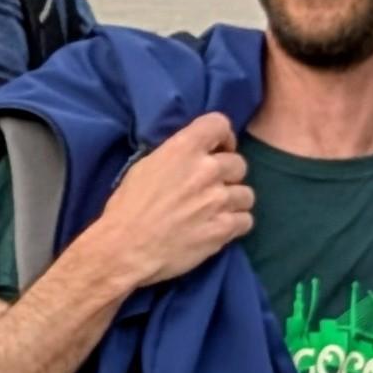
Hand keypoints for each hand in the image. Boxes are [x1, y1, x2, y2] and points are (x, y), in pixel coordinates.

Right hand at [74, 112, 254, 290]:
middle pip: (239, 163)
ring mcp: (218, 200)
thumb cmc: (127, 208)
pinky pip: (247, 220)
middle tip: (212, 188)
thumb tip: (191, 158)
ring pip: (246, 194)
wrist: (125, 248)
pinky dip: (235, 224)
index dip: (223, 137)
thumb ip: (175, 157)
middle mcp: (206, 170)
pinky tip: (219, 228)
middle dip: (227, 175)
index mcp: (183, 149)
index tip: (217, 150)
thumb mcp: (145, 167)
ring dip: (233, 202)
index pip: (219, 124)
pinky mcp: (224, 228)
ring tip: (216, 211)